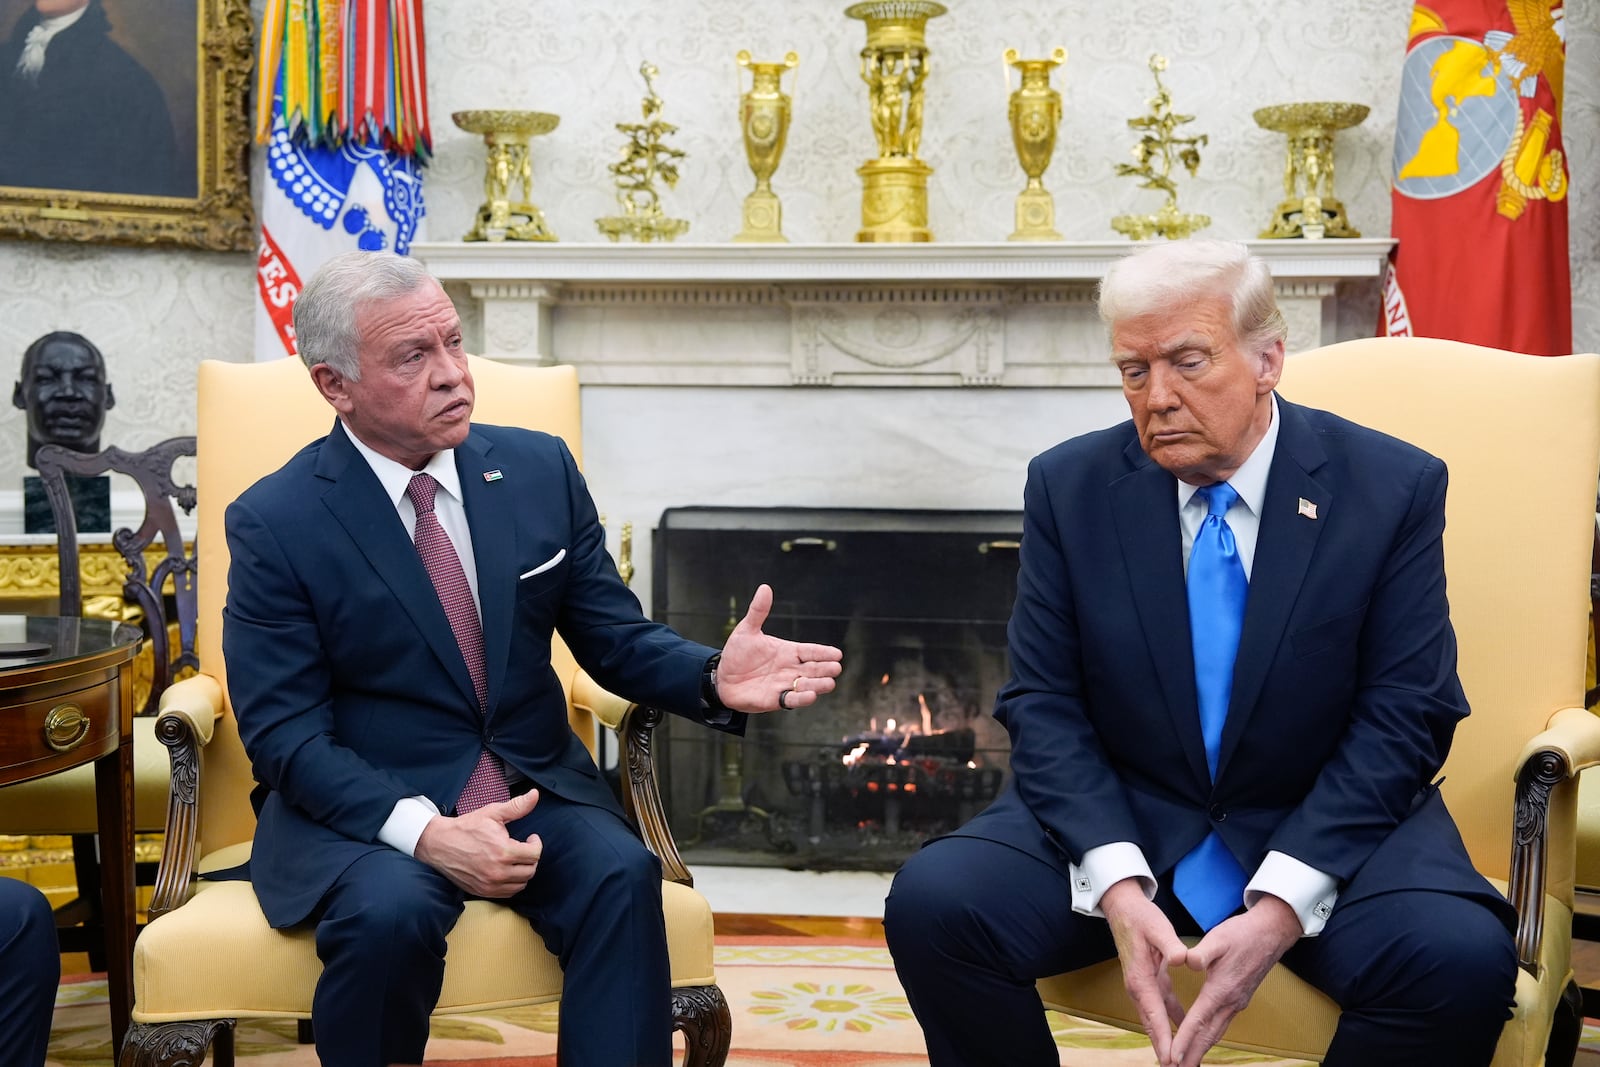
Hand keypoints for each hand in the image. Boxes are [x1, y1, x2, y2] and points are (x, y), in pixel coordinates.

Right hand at [413, 789, 542, 897]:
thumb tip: (535, 794)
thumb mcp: (492, 813)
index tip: (530, 838)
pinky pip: (508, 893)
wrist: (439, 843)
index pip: (535, 854)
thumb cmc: (467, 827)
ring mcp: (490, 884)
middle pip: (530, 870)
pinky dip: (512, 883)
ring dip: (523, 871)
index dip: (536, 844)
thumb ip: (517, 806)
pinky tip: (507, 870)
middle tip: (524, 848)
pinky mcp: (482, 891)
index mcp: (504, 851)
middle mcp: (498, 872)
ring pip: (521, 884)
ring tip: (516, 859)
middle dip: (531, 858)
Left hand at [715, 584, 842, 712]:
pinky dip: (802, 699)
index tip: (837, 654)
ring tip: (829, 683)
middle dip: (826, 669)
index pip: (811, 651)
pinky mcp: (776, 700)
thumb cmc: (737, 654)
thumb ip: (758, 611)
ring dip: (818, 684)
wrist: (722, 678)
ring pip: (808, 685)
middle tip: (835, 668)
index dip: (824, 653)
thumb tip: (765, 587)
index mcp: (788, 651)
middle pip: (815, 669)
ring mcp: (785, 684)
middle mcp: (791, 668)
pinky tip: (810, 695)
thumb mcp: (746, 630)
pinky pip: (792, 700)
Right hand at [1100, 878, 1187, 1065]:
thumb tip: (1182, 960)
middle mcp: (1138, 987)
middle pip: (1152, 1024)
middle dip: (1163, 1048)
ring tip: (1178, 1060)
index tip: (1170, 1058)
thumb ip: (1170, 944)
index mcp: (1140, 978)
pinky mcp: (1149, 981)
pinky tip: (1183, 1029)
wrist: (1123, 908)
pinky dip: (1170, 1021)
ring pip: (1155, 1019)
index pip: (1154, 1014)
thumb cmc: (1141, 917)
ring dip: (1165, 1039)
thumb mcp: (1158, 927)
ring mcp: (1142, 986)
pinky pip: (1161, 1007)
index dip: (1163, 1037)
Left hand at [1167, 895, 1301, 1066]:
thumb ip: (1201, 952)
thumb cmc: (1242, 934)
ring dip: (1201, 1050)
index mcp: (1221, 989)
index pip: (1199, 1020)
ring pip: (1216, 1033)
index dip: (1184, 1040)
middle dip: (1192, 1055)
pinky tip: (1202, 1040)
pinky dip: (1209, 1037)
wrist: (1271, 934)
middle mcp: (1230, 1002)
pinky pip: (1221, 1025)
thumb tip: (1186, 961)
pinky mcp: (1239, 1000)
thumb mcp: (1218, 938)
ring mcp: (1237, 1003)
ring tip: (1186, 1063)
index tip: (1172, 1056)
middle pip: (1208, 1035)